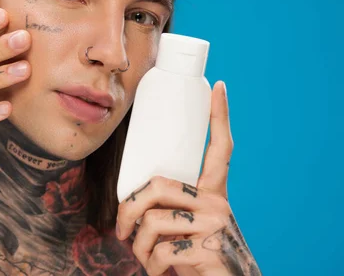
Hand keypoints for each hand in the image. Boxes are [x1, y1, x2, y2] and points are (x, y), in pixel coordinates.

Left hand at [116, 81, 260, 275]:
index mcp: (214, 194)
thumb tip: (130, 210)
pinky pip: (161, 249)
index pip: (221, 148)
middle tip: (123, 230)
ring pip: (153, 219)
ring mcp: (216, 224)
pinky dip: (150, 265)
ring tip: (144, 257)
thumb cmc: (196, 258)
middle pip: (159, 185)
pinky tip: (160, 271)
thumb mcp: (185, 229)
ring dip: (138, 246)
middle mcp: (218, 203)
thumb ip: (169, 211)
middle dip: (129, 209)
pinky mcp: (210, 248)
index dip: (219, 116)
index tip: (219, 86)